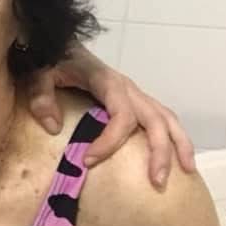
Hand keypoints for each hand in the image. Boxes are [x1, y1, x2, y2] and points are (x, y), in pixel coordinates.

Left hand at [28, 43, 195, 187]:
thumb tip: (53, 127)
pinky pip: (161, 117)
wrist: (60, 43)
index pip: (121, 115)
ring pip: (166, 117)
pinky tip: (178, 158)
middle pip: (155, 119)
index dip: (109, 141)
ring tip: (187, 172)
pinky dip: (174, 137)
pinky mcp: (134, 99)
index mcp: (107, 82)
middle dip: (160, 151)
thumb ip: (42, 96)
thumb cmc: (52, 59)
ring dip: (178, 144)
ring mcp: (134, 93)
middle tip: (157, 182)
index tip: (87, 160)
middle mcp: (127, 88)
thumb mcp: (39, 73)